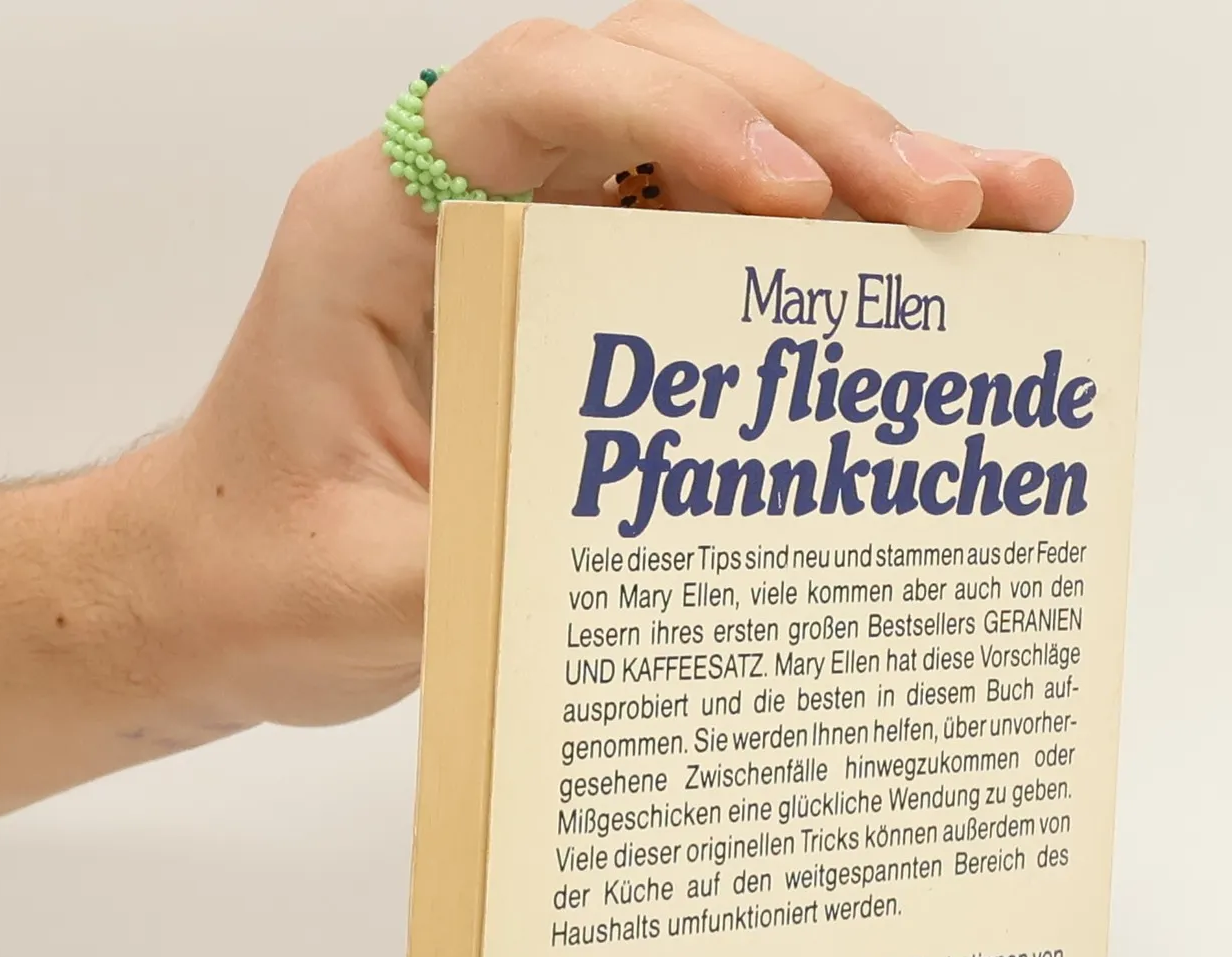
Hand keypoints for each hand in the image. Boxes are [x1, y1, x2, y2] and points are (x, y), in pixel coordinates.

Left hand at [140, 2, 1073, 731]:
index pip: (534, 95)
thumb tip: (667, 571)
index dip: (677, 115)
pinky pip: (724, 244)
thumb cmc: (261, 568)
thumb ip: (494, 565)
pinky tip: (941, 275)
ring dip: (864, 175)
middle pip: (664, 89)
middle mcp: (473, 199)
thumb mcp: (361, 592)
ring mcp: (545, 241)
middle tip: (956, 204)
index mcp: (382, 223)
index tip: (793, 200)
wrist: (225, 588)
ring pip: (720, 148)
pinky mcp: (595, 303)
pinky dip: (834, 256)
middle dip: (822, 132)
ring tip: (1006, 216)